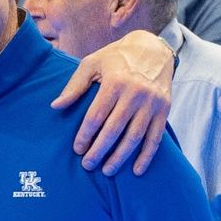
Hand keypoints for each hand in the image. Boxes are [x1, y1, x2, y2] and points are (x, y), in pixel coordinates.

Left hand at [50, 28, 172, 175]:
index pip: (96, 116)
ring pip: (135, 137)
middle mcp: (135, 94)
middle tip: (87, 165)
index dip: (85, 135)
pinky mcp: (164, 110)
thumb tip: (55, 106)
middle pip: (114, 129)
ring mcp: (152, 103)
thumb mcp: (92, 63)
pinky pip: (155, 137)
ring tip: (107, 171)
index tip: (77, 149)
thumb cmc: (116, 56)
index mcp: (115, 82)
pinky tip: (136, 170)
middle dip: (99, 150)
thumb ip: (74, 86)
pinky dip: (146, 155)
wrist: (153, 48)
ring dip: (120, 157)